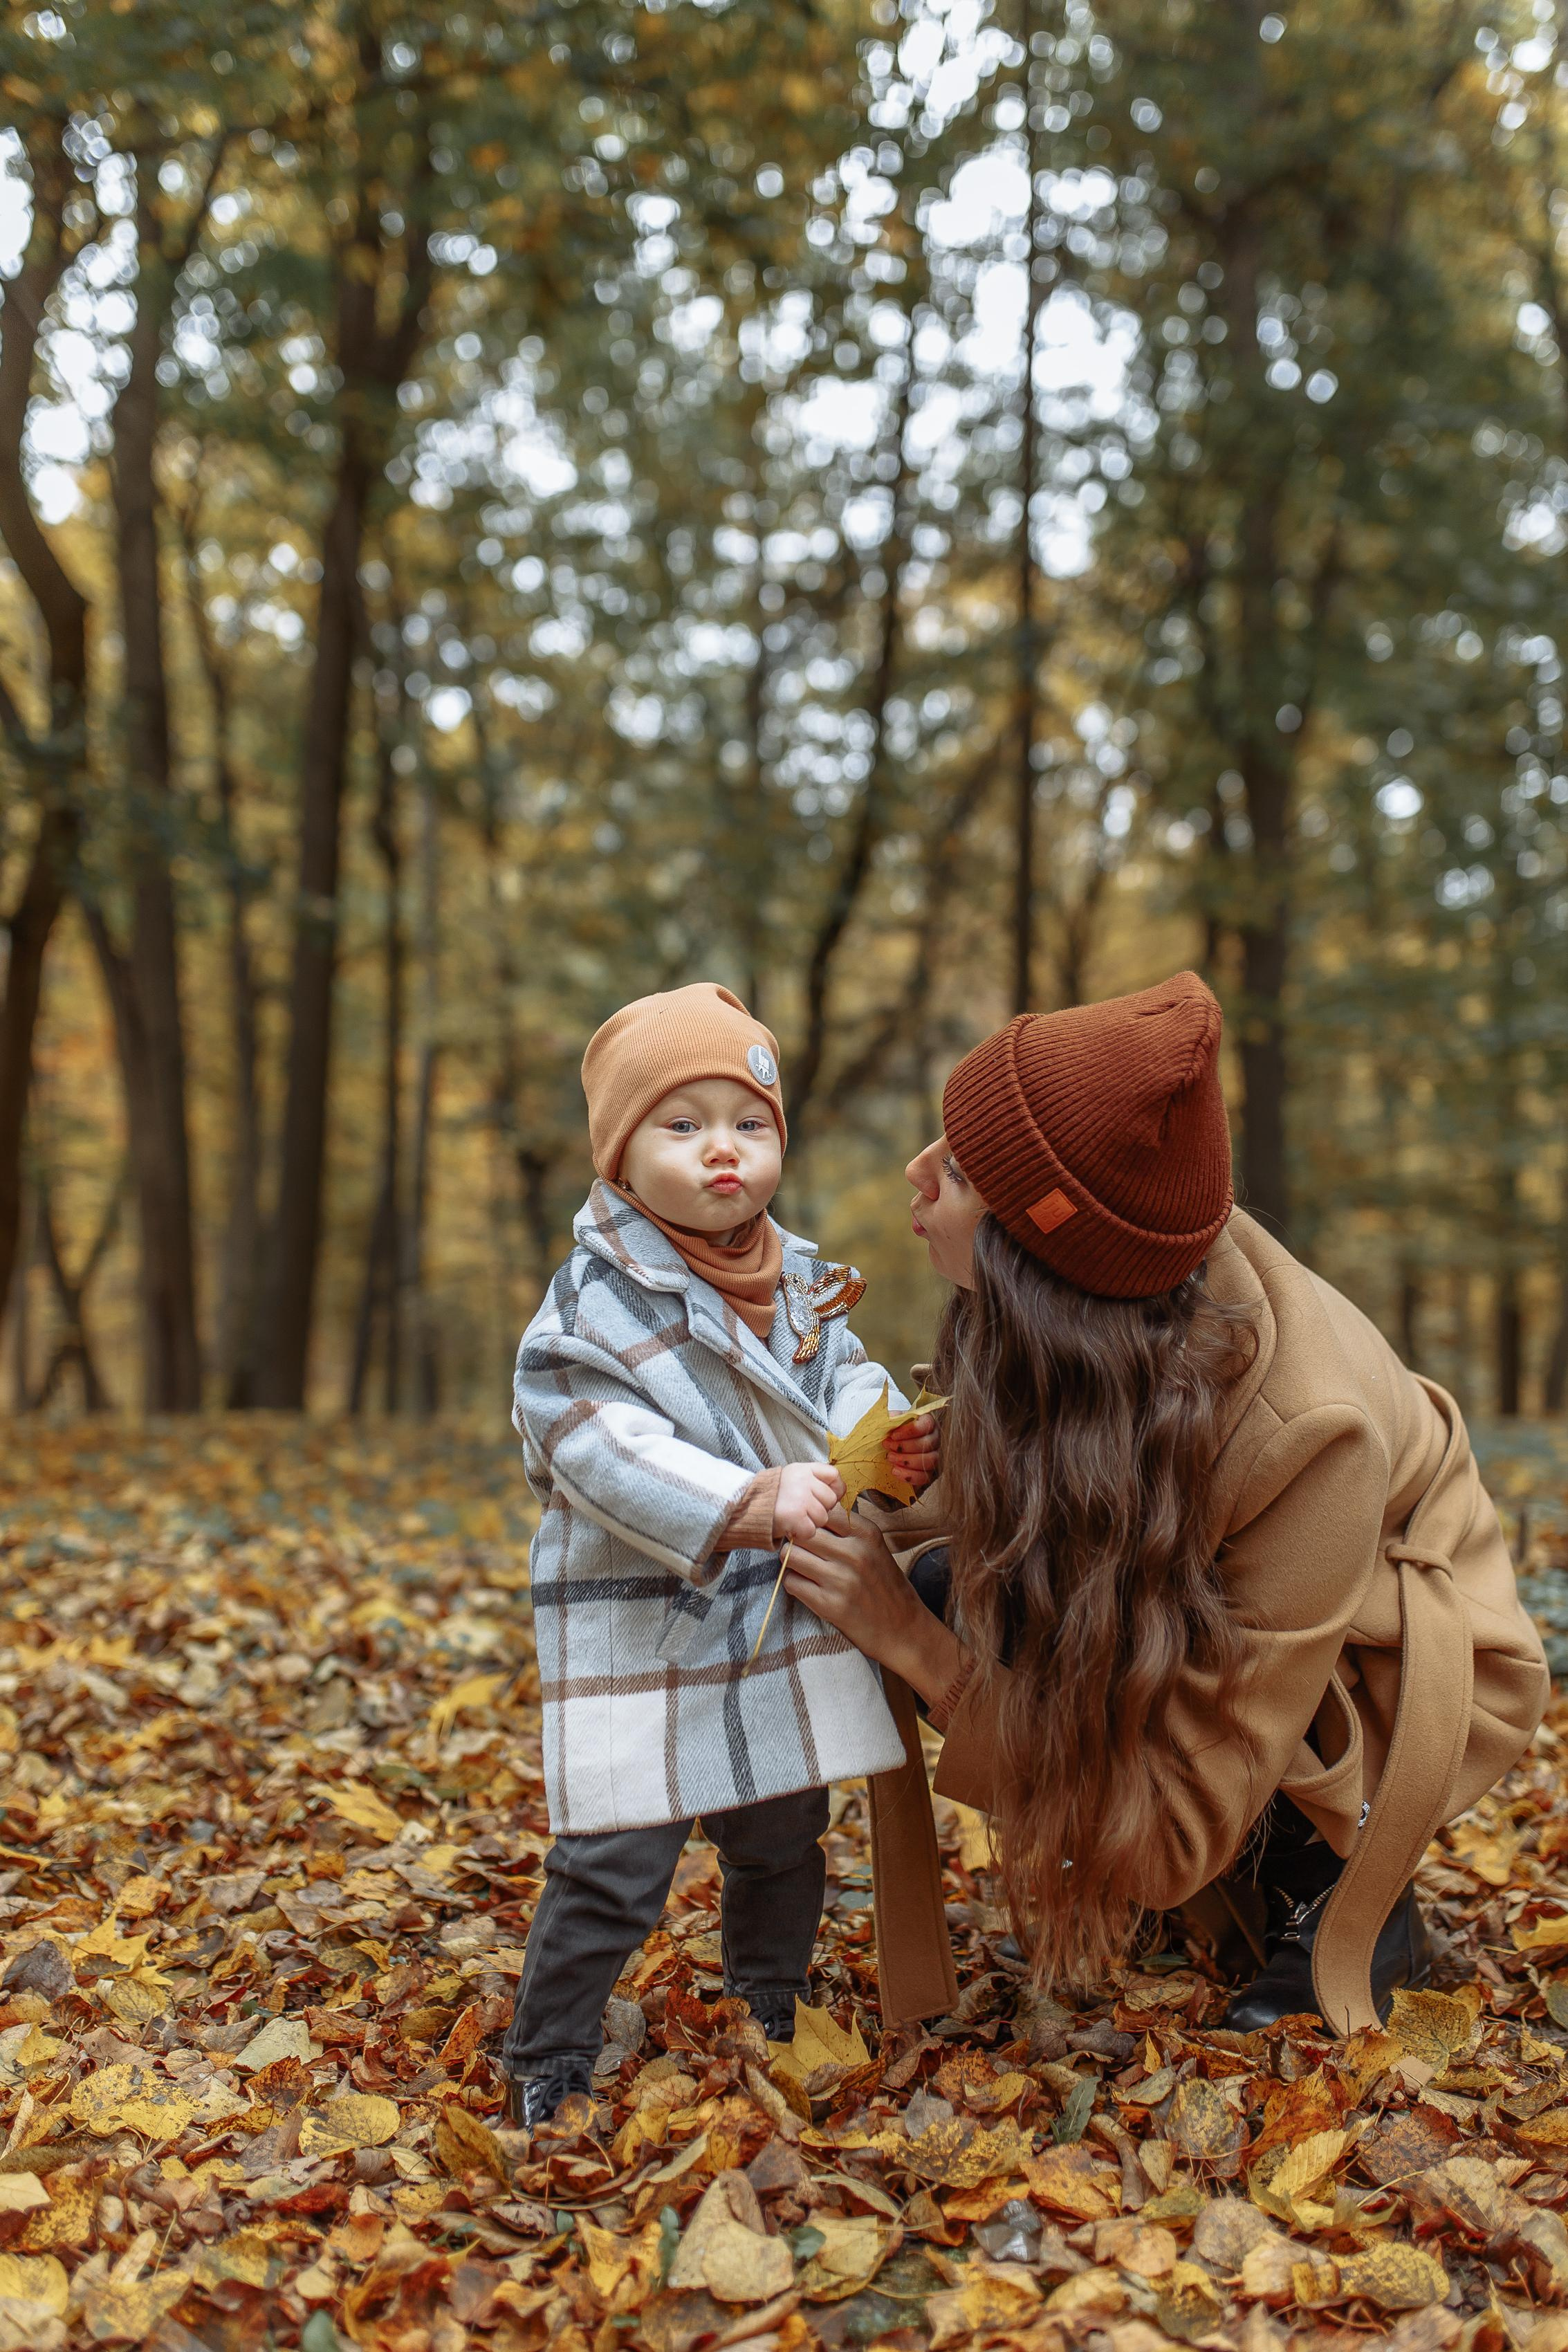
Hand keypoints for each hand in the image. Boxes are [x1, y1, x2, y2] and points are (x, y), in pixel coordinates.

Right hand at [773, 1461, 845, 1544]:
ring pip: (823, 1517)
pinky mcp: (795, 1516)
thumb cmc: (775, 1494)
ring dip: (811, 1522)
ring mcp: (800, 1498)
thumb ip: (815, 1479)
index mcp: (804, 1469)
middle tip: (804, 1510)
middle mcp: (803, 1481)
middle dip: (820, 1509)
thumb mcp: (794, 1476)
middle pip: (831, 1500)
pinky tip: (792, 1526)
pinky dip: (802, 1533)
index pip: (834, 1475)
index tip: (826, 1497)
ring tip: (796, 1518)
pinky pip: (811, 1530)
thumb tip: (839, 1492)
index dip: (836, 1489)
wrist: (747, 1505)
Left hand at [784, 1512, 963, 1705]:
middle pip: (801, 1532)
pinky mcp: (829, 1605)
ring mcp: (841, 1579)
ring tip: (801, 1568)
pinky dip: (794, 1583)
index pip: (822, 1510)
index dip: (810, 1518)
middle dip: (795, 1539)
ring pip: (790, 1555)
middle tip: (799, 1549)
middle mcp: (854, 1553)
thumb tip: (812, 1510)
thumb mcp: (875, 1548)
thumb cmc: (885, 1585)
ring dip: (791, 1561)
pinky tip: (806, 1587)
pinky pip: (791, 1582)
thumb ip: (848, 1529)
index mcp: (866, 1534)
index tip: (809, 1528)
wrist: (903, 1629)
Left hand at [884, 1411, 938, 1492]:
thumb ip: (893, 1419)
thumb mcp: (892, 1423)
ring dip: (906, 1461)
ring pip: (929, 1461)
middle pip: (927, 1444)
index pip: (927, 1424)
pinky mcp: (931, 1473)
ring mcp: (935, 1457)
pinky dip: (909, 1475)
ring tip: (890, 1458)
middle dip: (905, 1447)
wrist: (892, 1451)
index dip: (910, 1431)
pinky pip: (925, 1477)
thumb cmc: (894, 1435)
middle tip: (888, 1447)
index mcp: (927, 1423)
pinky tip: (895, 1471)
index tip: (893, 1435)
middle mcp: (935, 1439)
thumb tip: (892, 1418)